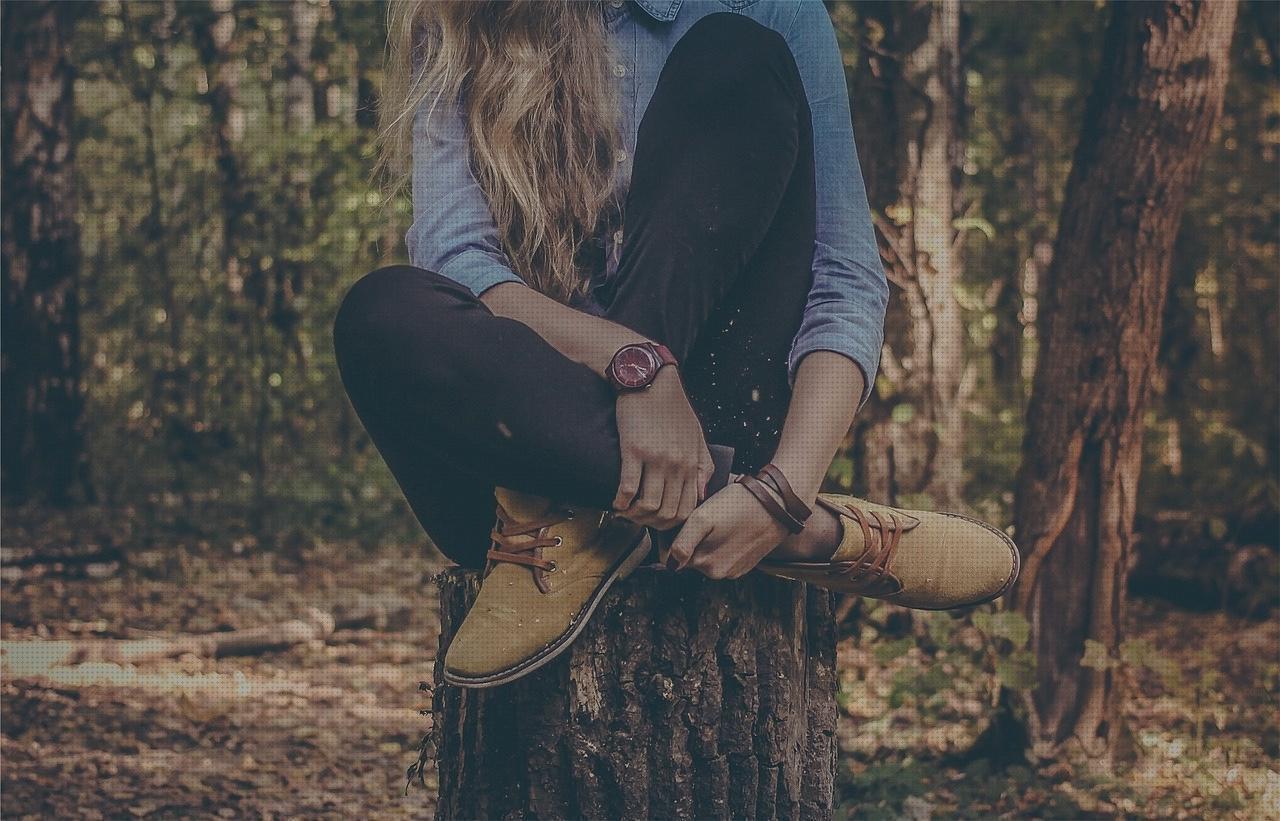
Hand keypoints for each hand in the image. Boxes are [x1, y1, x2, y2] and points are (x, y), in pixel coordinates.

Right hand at [613, 368, 713, 528]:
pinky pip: (627, 488)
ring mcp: (656, 458)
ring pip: (648, 506)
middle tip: (639, 519)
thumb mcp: (696, 434)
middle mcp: (677, 464)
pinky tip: (616, 502)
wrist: (649, 379)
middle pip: (668, 512)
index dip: (671, 523)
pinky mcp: (634, 450)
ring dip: (634, 515)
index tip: (657, 521)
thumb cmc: (671, 407)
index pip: (687, 509)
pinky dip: (620, 502)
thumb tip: (702, 495)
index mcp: (693, 462)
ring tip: (626, 512)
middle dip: (651, 523)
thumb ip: (703, 465)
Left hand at [665, 481, 791, 578]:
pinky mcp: (746, 564)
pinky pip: (724, 555)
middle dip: (691, 538)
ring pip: (707, 556)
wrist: (778, 503)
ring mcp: (733, 570)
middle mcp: (718, 573)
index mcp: (704, 563)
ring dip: (707, 541)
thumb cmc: (739, 505)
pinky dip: (723, 543)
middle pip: (690, 556)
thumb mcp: (703, 518)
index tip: (683, 519)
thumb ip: (682, 544)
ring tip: (720, 520)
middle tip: (704, 515)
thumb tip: (671, 564)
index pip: (672, 555)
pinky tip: (731, 527)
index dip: (673, 535)